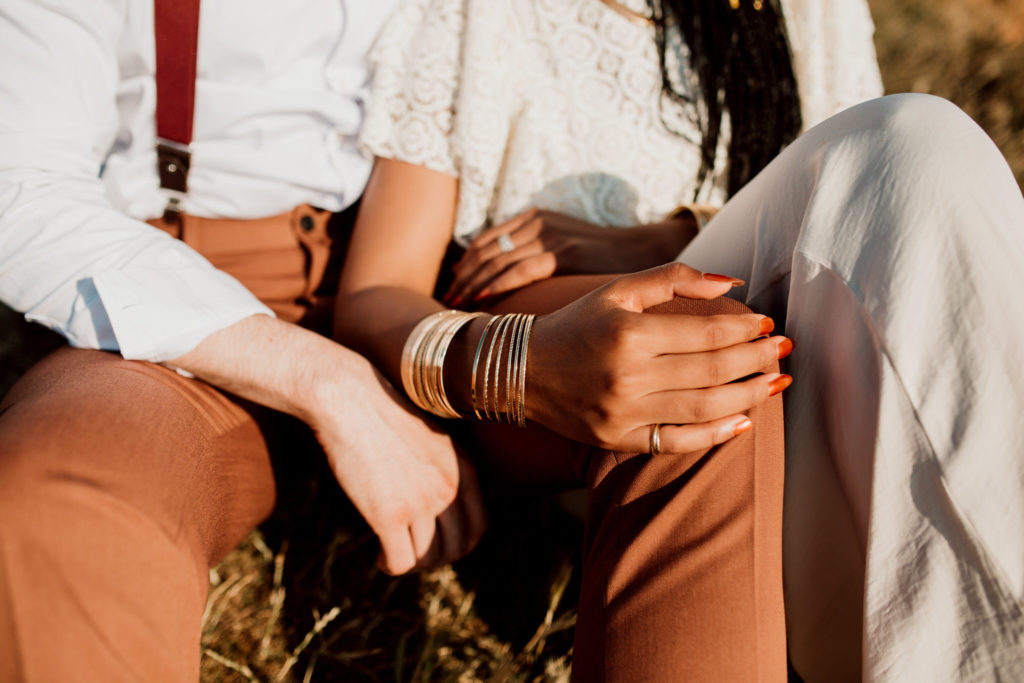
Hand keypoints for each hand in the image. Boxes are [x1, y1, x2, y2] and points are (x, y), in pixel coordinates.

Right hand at [168, 315, 486, 574]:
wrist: (350, 400)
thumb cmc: (382, 414)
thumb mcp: (429, 439)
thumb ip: (440, 471)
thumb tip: (436, 507)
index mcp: (462, 470)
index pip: (478, 526)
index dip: (461, 544)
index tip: (441, 544)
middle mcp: (447, 489)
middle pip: (455, 548)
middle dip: (436, 558)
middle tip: (415, 554)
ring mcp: (420, 504)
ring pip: (424, 557)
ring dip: (410, 562)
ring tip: (392, 554)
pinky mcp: (389, 516)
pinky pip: (400, 562)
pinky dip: (390, 566)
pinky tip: (379, 557)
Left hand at [443, 208, 695, 305]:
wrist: (649, 252)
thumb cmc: (607, 260)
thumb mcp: (568, 249)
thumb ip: (539, 257)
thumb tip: (507, 283)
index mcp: (537, 218)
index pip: (488, 240)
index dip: (467, 265)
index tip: (453, 288)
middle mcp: (539, 223)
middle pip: (486, 250)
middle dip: (463, 277)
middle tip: (445, 302)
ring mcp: (551, 235)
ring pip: (496, 260)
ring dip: (472, 284)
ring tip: (456, 306)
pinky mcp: (564, 252)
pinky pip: (519, 270)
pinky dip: (495, 286)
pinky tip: (480, 302)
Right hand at [525, 263, 791, 453]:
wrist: (521, 370)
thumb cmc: (576, 324)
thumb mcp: (617, 290)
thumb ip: (674, 279)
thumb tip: (732, 282)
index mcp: (628, 333)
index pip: (706, 333)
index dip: (745, 329)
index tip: (767, 325)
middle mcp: (627, 376)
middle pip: (713, 372)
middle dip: (757, 359)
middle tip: (783, 350)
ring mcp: (623, 414)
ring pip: (704, 409)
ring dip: (748, 396)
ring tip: (775, 383)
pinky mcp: (617, 441)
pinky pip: (677, 442)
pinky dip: (715, 434)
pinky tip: (742, 421)